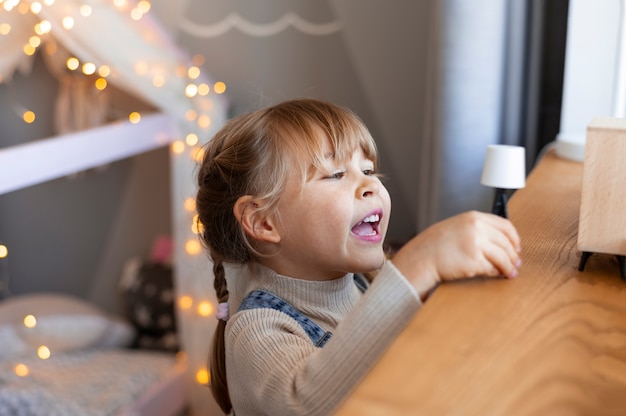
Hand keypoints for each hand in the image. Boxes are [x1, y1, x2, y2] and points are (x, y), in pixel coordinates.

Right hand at [390, 211, 521, 299]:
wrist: (420, 258)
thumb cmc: (434, 245)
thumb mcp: (456, 227)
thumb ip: (476, 228)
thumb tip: (498, 240)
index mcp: (473, 217)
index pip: (505, 225)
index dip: (514, 238)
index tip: (516, 246)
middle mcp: (477, 228)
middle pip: (506, 242)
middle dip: (513, 255)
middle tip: (516, 263)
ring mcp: (476, 244)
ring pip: (503, 256)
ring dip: (509, 266)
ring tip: (510, 273)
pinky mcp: (474, 261)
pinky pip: (492, 268)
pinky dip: (496, 273)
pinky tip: (496, 275)